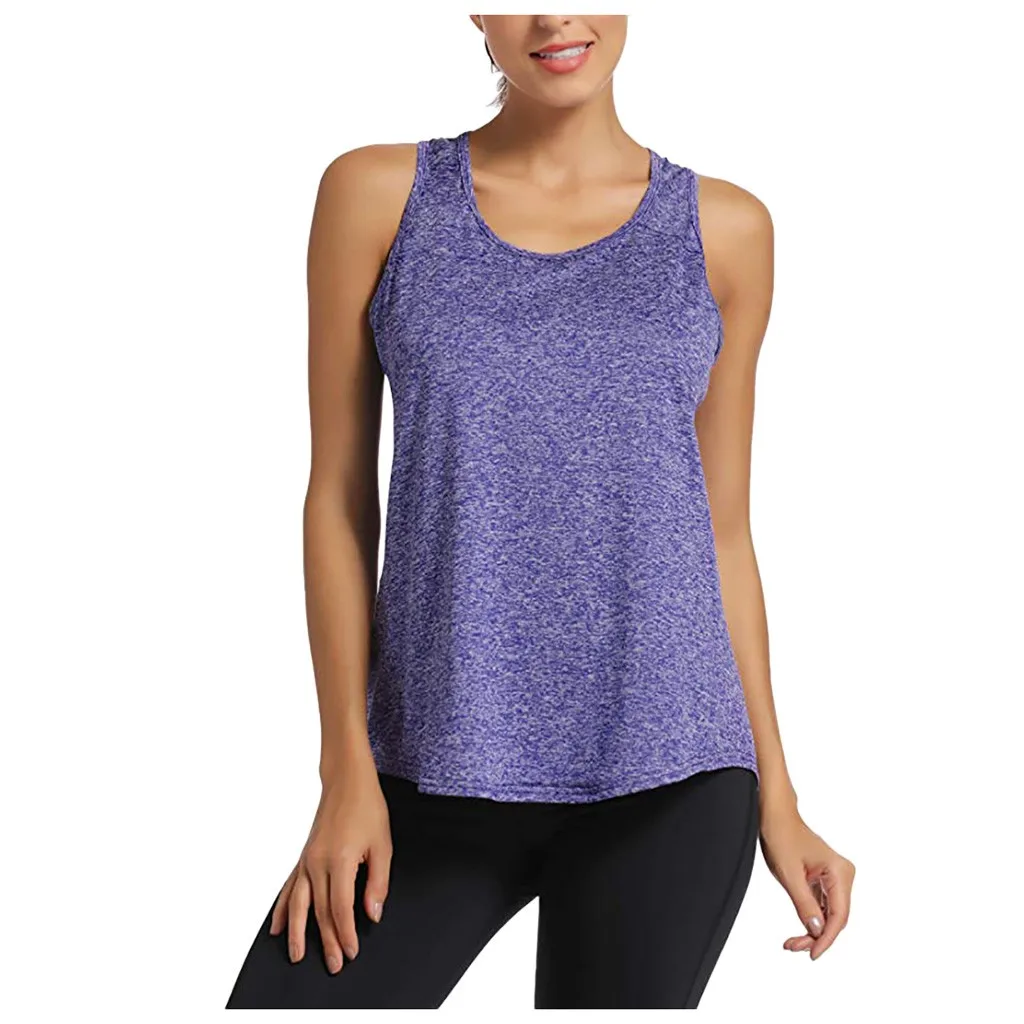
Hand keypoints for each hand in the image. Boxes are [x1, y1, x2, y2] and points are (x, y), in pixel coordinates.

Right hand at [269, 756, 391, 973]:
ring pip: (299, 904)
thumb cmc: (367, 807)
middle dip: (326, 941)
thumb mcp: (383, 845)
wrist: (347, 781)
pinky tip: (278, 926)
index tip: (352, 951)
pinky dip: (283, 908)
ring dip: (298, 932)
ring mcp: (307, 860)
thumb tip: (373, 914)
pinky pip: (289, 887)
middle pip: (319, 911)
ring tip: (297, 956)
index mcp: (339, 860)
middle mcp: (317, 862)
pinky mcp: (303, 856)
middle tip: (334, 964)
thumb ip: (378, 883)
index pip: (340, 908)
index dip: (346, 933)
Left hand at [759, 802, 854, 959]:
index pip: (839, 916)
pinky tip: (799, 931)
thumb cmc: (781, 836)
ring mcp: (835, 877)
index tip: (813, 954)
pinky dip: (811, 919)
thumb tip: (818, 931)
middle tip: (794, 947)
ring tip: (792, 943)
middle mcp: (843, 875)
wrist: (775, 815)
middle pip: (836, 917)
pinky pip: (823, 906)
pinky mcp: (826, 879)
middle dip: (817, 936)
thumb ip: (804, 904)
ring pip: (829, 914)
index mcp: (840, 872)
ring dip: (813, 930)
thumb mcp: (789, 874)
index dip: (826, 939)